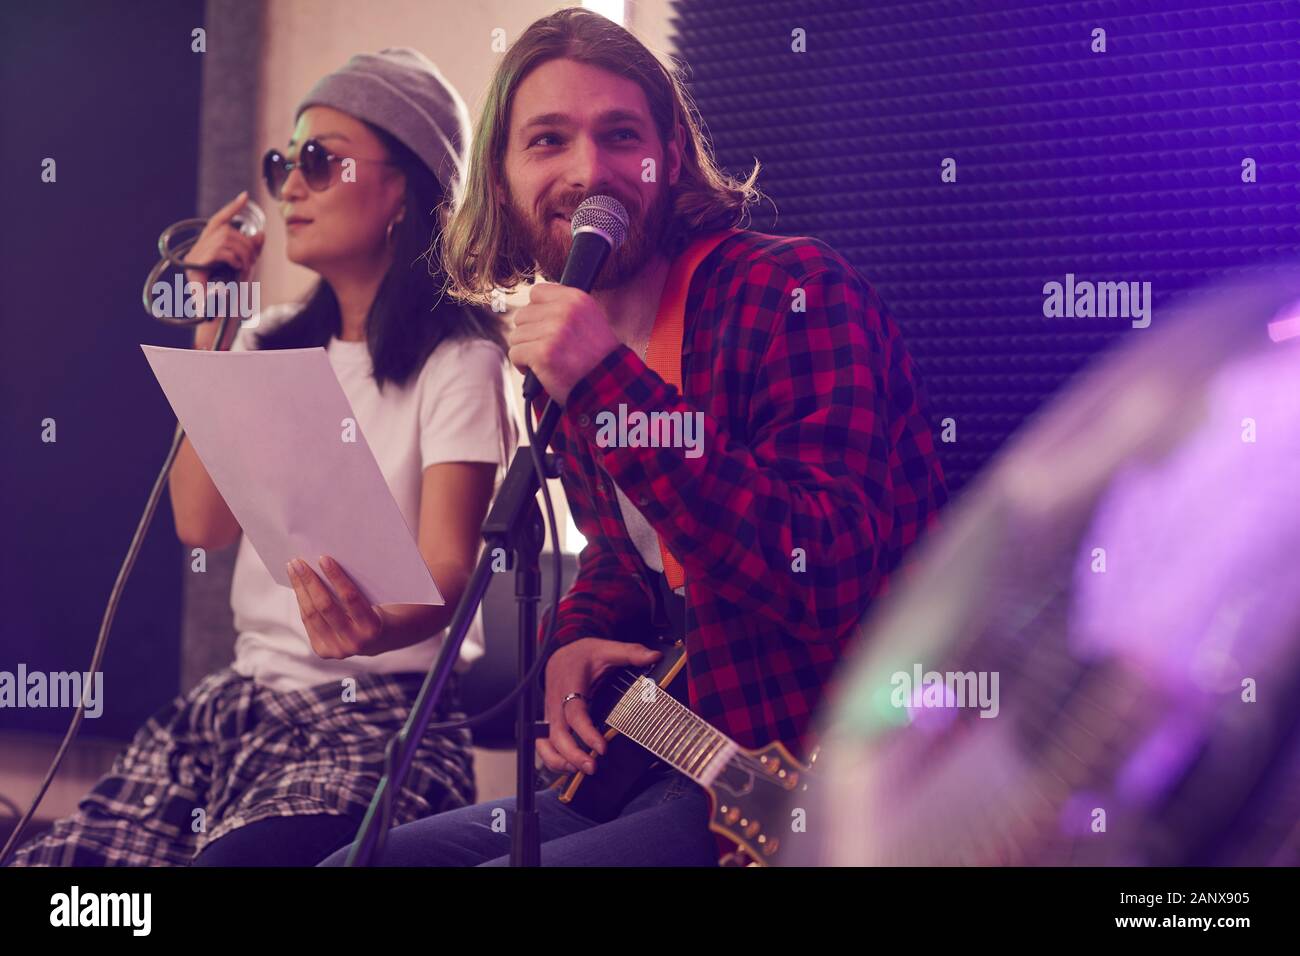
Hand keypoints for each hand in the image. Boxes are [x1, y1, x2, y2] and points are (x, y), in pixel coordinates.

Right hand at [189, 191, 264, 348]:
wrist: (218, 318)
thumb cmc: (231, 295)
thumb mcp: (246, 268)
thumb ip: (252, 251)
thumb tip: (260, 234)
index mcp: (208, 246)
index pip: (219, 219)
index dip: (232, 208)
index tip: (245, 196)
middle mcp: (198, 248)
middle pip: (227, 230)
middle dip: (246, 244)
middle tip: (252, 262)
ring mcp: (195, 257)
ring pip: (226, 238)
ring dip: (242, 253)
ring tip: (245, 268)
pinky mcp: (195, 265)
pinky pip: (220, 249)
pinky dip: (234, 257)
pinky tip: (236, 268)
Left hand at [286, 555, 385, 658]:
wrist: (378, 641)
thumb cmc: (378, 611)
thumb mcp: (378, 601)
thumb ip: (361, 587)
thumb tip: (330, 563)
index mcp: (372, 628)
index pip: (351, 598)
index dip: (336, 577)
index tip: (323, 559)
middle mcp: (354, 642)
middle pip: (325, 607)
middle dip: (310, 581)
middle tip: (299, 562)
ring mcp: (337, 650)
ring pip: (312, 615)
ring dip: (300, 589)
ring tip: (293, 570)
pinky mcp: (323, 651)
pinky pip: (308, 622)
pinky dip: (302, 601)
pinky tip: (298, 586)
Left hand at [508, 283, 620, 403]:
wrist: (607, 385)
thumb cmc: (596, 358)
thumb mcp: (589, 319)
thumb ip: (563, 308)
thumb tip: (532, 306)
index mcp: (576, 299)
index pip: (537, 292)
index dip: (537, 312)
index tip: (545, 327)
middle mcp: (565, 311)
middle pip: (522, 315)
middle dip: (530, 334)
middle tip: (547, 349)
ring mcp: (553, 331)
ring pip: (516, 335)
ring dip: (526, 351)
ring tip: (546, 361)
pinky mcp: (543, 353)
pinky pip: (515, 353)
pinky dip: (522, 365)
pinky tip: (539, 370)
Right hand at [538, 637, 661, 774]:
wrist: (561, 656)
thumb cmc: (583, 655)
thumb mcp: (607, 649)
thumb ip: (631, 653)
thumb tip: (654, 656)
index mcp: (569, 684)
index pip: (574, 712)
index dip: (586, 732)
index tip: (602, 747)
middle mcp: (556, 702)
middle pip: (557, 734)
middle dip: (572, 754)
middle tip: (592, 767)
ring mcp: (550, 715)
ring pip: (546, 743)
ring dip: (558, 761)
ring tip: (580, 771)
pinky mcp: (549, 723)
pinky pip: (544, 745)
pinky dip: (552, 759)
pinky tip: (570, 768)